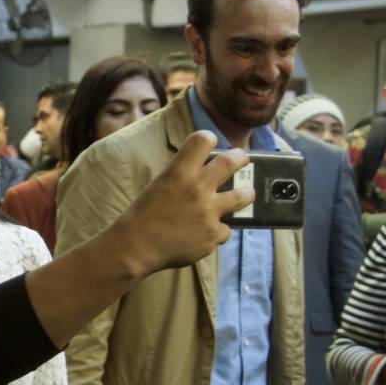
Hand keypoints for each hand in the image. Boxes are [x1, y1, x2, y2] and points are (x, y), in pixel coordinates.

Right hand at [114, 130, 252, 272]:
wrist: (137, 246)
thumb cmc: (143, 215)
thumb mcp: (159, 185)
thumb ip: (180, 177)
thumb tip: (199, 173)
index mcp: (179, 172)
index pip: (202, 140)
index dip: (208, 138)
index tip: (211, 141)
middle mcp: (198, 188)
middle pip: (230, 162)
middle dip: (240, 158)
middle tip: (242, 158)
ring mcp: (209, 212)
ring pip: (242, 196)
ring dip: (246, 194)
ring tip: (247, 194)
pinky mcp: (213, 234)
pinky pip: (225, 229)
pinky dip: (216, 231)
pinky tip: (206, 233)